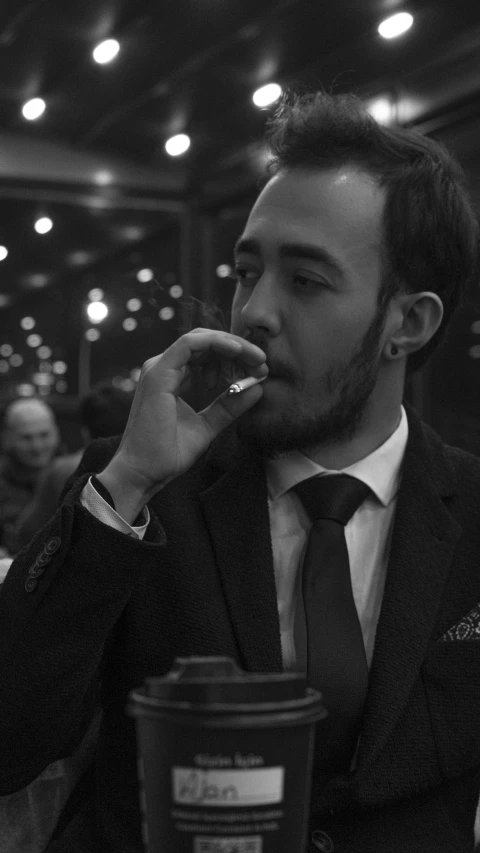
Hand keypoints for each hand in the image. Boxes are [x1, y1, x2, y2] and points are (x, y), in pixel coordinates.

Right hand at [97, 329, 267, 520]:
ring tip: (255, 359)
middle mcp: (163, 368)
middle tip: (261, 362)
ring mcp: (159, 368)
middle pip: (205, 342)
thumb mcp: (208, 426)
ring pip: (200, 338)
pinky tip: (238, 351)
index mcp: (171, 377)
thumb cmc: (168, 453)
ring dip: (232, 344)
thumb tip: (257, 389)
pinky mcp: (159, 372)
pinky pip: (190, 344)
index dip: (234, 356)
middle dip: (237, 348)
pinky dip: (217, 343)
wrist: (144, 472)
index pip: (205, 353)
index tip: (258, 369)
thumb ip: (229, 407)